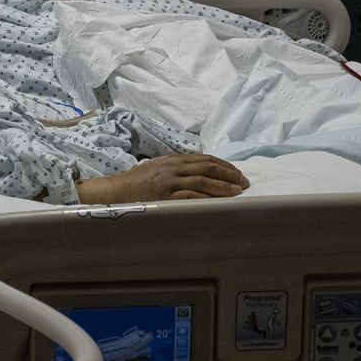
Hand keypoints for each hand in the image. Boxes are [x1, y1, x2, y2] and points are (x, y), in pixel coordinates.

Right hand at [77, 154, 248, 203]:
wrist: (117, 191)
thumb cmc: (138, 181)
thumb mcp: (158, 168)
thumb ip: (177, 167)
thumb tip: (200, 171)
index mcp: (173, 160)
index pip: (205, 159)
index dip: (224, 165)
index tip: (237, 173)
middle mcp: (173, 168)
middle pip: (207, 167)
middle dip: (228, 175)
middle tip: (243, 183)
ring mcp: (169, 182)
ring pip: (201, 181)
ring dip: (222, 186)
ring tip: (236, 191)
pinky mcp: (164, 196)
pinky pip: (188, 196)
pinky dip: (204, 198)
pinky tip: (216, 202)